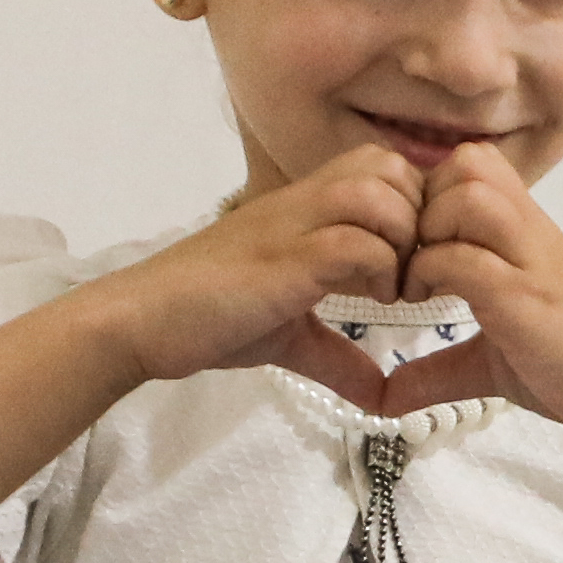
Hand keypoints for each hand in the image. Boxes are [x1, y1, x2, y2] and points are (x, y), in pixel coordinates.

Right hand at [92, 143, 428, 378]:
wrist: (143, 321)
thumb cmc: (210, 319)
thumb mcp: (291, 339)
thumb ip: (339, 358)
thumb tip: (380, 395)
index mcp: (308, 209)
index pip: (387, 169)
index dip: (417, 209)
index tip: (415, 266)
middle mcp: (304, 203)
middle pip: (392, 167)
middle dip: (419, 219)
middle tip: (412, 277)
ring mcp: (292, 226)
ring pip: (379, 194)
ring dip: (401, 242)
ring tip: (392, 291)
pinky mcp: (283, 258)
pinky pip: (353, 240)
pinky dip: (377, 269)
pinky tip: (370, 302)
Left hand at [405, 147, 562, 453]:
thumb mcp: (490, 362)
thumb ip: (438, 368)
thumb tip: (386, 395)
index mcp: (524, 232)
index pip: (472, 163)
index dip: (429, 192)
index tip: (413, 245)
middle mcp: (529, 232)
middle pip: (469, 163)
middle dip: (425, 202)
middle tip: (409, 254)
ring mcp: (530, 261)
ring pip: (470, 195)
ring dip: (430, 230)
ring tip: (418, 276)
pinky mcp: (525, 297)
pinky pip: (466, 258)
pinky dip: (431, 273)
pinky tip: (425, 302)